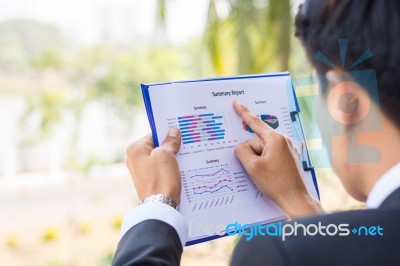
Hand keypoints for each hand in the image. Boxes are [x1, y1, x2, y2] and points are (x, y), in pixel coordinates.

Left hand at [125, 128, 181, 203]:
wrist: (160, 206)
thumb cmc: (160, 179)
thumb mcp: (166, 155)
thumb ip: (170, 141)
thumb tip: (173, 131)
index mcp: (135, 149)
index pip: (154, 134)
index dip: (168, 133)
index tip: (180, 133)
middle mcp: (135, 159)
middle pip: (157, 146)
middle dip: (171, 146)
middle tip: (186, 144)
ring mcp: (142, 171)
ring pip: (161, 158)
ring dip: (172, 157)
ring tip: (186, 156)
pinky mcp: (150, 180)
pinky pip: (161, 168)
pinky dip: (171, 167)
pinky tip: (182, 168)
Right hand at [233, 101, 322, 218]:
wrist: (295, 199)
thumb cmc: (276, 183)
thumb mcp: (252, 167)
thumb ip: (242, 151)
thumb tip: (241, 147)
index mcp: (275, 139)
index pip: (255, 122)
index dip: (243, 113)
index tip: (236, 103)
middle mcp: (283, 140)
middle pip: (256, 141)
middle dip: (251, 153)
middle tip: (256, 169)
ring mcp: (287, 149)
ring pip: (262, 149)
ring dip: (257, 160)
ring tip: (263, 175)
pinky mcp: (287, 158)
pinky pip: (269, 155)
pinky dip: (263, 163)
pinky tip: (266, 175)